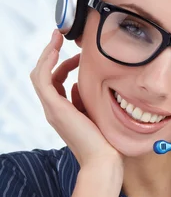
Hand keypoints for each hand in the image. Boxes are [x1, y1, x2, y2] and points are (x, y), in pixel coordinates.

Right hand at [30, 28, 124, 169]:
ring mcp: (52, 109)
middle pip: (44, 75)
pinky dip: (47, 62)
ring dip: (48, 53)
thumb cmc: (105, 142)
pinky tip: (57, 50)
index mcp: (63, 111)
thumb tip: (79, 85)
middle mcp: (54, 110)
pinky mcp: (55, 108)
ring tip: (58, 37)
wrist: (103, 161)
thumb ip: (85, 100)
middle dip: (51, 54)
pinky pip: (43, 79)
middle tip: (60, 36)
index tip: (77, 53)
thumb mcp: (95, 115)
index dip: (63, 64)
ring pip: (40, 74)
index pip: (55, 82)